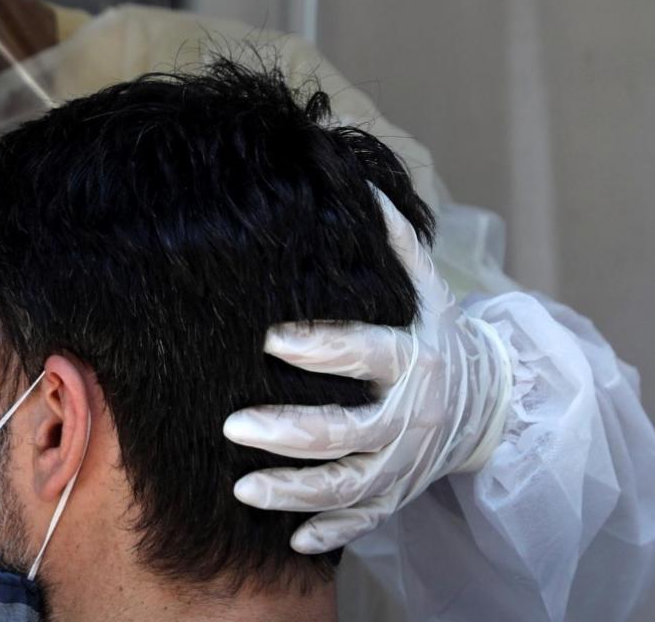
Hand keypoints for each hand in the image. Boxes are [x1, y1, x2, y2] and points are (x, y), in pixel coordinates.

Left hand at [223, 189, 512, 554]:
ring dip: (294, 492)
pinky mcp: (398, 495)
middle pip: (348, 431)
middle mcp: (409, 416)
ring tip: (242, 488)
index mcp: (414, 358)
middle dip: (289, 432)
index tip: (271, 340)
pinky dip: (331, 533)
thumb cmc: (439, 337)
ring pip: (348, 486)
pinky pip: (365, 522)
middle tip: (233, 424)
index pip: (366, 353)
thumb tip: (361, 182)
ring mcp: (405, 463)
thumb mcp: (429, 288)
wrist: (488, 402)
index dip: (322, 347)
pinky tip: (293, 540)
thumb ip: (394, 243)